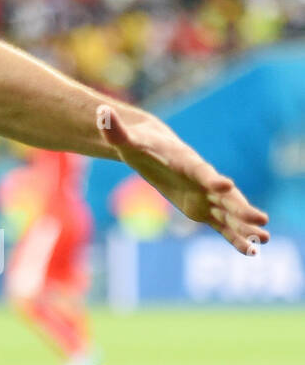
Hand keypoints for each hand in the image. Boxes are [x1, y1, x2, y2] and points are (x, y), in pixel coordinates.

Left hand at [97, 105, 268, 255]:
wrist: (152, 148)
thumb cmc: (139, 143)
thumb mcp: (126, 140)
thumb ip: (115, 130)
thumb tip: (100, 113)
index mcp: (187, 162)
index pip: (201, 171)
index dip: (212, 178)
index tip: (226, 185)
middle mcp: (202, 180)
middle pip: (225, 195)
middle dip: (241, 208)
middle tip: (260, 220)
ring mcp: (205, 196)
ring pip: (228, 213)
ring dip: (245, 226)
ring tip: (264, 240)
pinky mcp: (202, 210)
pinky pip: (221, 226)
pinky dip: (235, 238)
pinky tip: (251, 252)